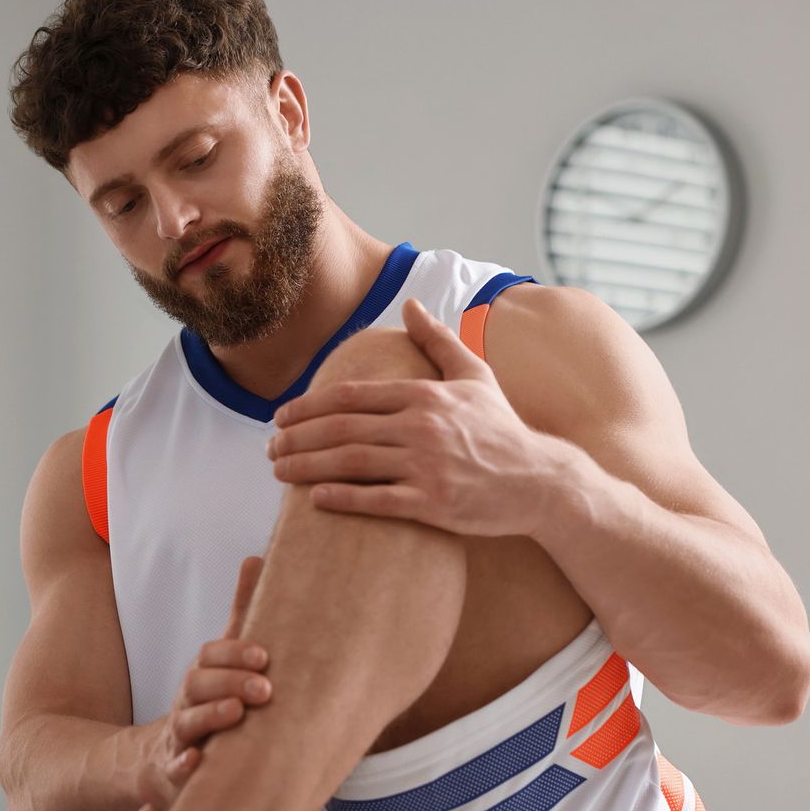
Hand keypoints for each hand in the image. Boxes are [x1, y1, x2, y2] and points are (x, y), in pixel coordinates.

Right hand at [134, 556, 270, 810]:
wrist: (161, 759)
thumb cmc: (208, 702)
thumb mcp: (224, 660)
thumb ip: (241, 615)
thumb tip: (255, 557)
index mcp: (202, 675)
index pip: (211, 656)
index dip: (235, 654)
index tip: (264, 656)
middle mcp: (186, 702)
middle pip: (198, 685)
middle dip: (230, 683)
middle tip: (265, 689)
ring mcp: (178, 737)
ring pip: (187, 723)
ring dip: (210, 717)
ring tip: (237, 714)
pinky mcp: (175, 773)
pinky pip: (174, 770)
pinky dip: (183, 767)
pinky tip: (197, 764)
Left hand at [267, 297, 575, 538]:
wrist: (540, 481)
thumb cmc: (501, 428)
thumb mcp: (476, 375)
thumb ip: (438, 341)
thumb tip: (412, 306)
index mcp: (424, 395)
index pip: (350, 396)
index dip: (308, 406)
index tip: (280, 416)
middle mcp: (422, 427)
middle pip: (341, 428)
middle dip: (297, 437)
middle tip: (269, 447)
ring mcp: (428, 466)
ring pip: (351, 462)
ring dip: (307, 466)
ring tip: (279, 470)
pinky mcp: (434, 504)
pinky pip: (377, 501)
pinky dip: (342, 498)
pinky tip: (314, 498)